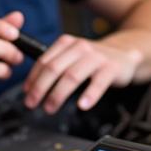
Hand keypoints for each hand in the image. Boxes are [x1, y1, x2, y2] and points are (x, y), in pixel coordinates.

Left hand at [23, 34, 141, 113]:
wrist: (124, 53)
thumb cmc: (92, 59)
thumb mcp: (72, 55)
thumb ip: (54, 65)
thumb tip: (31, 87)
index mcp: (66, 42)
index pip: (43, 61)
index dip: (32, 78)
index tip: (26, 93)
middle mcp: (79, 47)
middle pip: (54, 69)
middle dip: (39, 88)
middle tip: (32, 103)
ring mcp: (96, 57)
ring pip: (71, 76)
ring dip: (57, 94)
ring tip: (50, 107)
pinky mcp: (111, 68)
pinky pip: (98, 83)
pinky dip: (89, 95)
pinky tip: (82, 105)